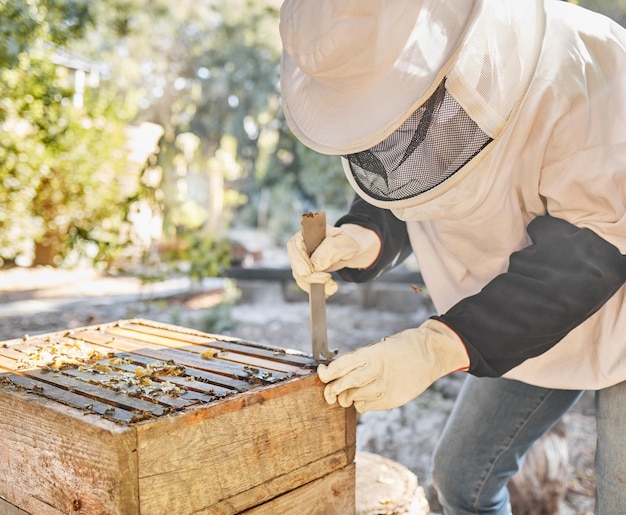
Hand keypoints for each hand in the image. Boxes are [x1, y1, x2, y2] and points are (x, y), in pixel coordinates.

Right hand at [286, 223, 379, 296]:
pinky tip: (330, 287)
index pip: (294, 245)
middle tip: (327, 278)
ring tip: (333, 285)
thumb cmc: (346, 242)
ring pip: (300, 277)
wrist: (349, 250)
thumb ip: (330, 249)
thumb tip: (315, 264)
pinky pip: (306, 284)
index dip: (300, 259)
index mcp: (306, 233)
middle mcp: (300, 247)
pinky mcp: (306, 272)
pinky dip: (318, 289)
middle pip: (296, 265)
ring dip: (316, 284)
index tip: (311, 270)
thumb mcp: (345, 242)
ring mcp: (301, 260)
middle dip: (311, 276)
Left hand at [317, 319, 468, 412]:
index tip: (322, 374)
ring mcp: (385, 387)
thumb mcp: (380, 346)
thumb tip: (337, 372)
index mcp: (373, 354)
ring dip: (347, 397)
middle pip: (346, 384)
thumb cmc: (402, 347)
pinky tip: (364, 396)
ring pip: (355, 398)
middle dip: (333, 389)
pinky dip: (360, 404)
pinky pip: (366, 406)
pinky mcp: (391, 400)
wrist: (430, 354)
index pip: (343, 365)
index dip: (328, 372)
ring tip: (347, 393)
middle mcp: (378, 371)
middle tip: (329, 393)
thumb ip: (361, 360)